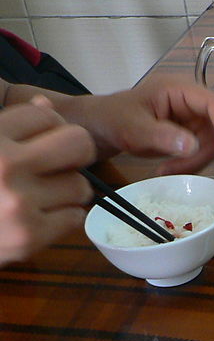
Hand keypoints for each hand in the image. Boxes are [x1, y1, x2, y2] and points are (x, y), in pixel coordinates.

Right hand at [0, 99, 95, 264]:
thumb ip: (6, 125)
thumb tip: (46, 105)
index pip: (45, 115)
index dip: (46, 128)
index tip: (37, 142)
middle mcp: (4, 165)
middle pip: (78, 143)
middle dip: (73, 153)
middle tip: (59, 164)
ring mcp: (18, 202)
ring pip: (79, 185)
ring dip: (65, 191)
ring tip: (41, 195)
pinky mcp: (29, 235)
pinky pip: (74, 216)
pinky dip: (61, 217)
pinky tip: (38, 217)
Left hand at [61, 74, 213, 173]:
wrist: (102, 126)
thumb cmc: (114, 119)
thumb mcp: (132, 128)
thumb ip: (161, 136)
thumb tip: (193, 146)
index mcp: (180, 88)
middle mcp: (194, 99)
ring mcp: (197, 115)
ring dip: (208, 158)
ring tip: (175, 171)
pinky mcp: (196, 130)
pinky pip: (210, 147)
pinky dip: (199, 162)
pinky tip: (177, 169)